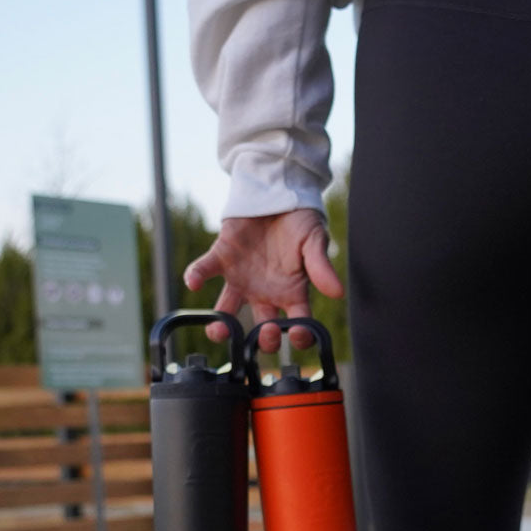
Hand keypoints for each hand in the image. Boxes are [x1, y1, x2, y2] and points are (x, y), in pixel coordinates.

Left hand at [183, 208, 343, 352]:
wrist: (278, 191)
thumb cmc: (300, 219)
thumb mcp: (314, 240)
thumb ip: (321, 267)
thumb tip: (337, 292)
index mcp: (293, 294)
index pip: (299, 325)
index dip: (299, 337)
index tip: (298, 335)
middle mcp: (266, 294)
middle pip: (263, 329)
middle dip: (264, 340)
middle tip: (266, 333)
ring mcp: (241, 280)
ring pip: (227, 312)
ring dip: (221, 326)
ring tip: (219, 330)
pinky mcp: (222, 258)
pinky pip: (205, 270)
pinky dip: (197, 276)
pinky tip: (193, 283)